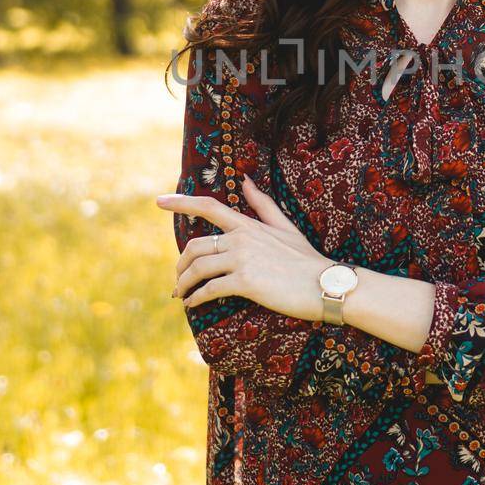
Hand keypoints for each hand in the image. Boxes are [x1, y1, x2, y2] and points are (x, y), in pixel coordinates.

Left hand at [158, 173, 330, 322]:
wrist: (325, 285)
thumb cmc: (306, 259)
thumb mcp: (286, 226)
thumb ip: (263, 204)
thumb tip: (245, 180)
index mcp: (248, 225)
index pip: (209, 207)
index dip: (182, 202)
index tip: (159, 201)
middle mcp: (241, 239)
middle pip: (195, 245)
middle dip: (181, 264)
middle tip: (178, 278)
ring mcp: (242, 260)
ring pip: (198, 268)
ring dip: (184, 283)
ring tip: (181, 293)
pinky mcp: (245, 282)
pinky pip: (210, 289)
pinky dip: (196, 297)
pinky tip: (192, 304)